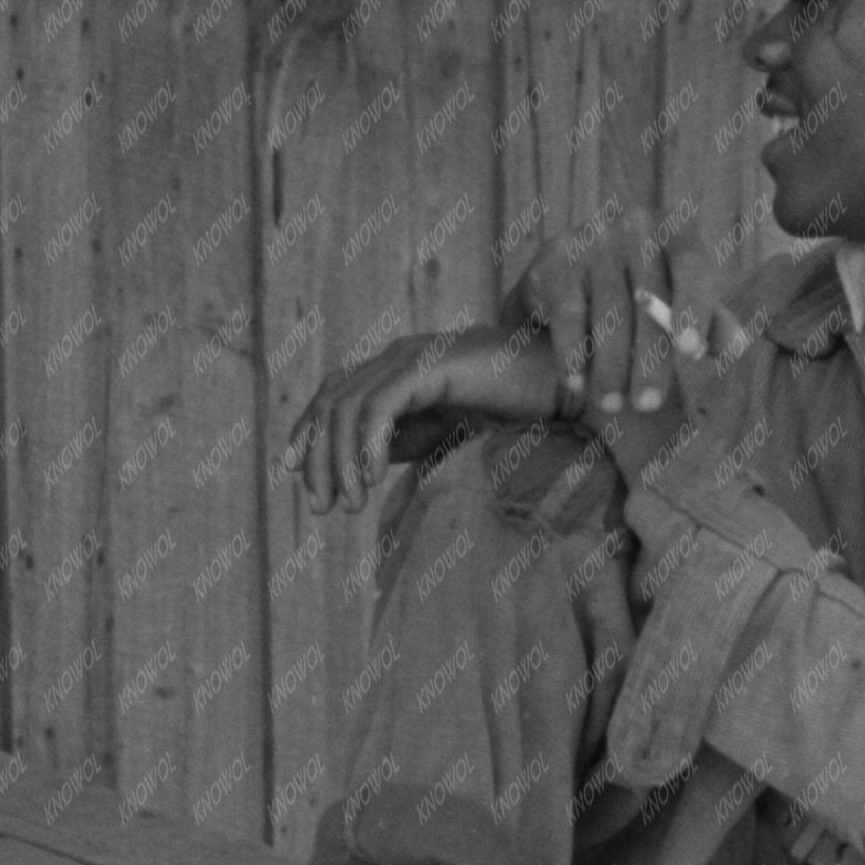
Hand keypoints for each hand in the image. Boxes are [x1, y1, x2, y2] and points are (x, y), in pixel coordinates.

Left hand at [286, 324, 563, 515]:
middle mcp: (398, 356)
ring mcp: (412, 357)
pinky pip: (379, 407)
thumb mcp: (451, 431)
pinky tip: (369, 481)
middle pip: (331, 402)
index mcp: (399, 369)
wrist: (567, 386)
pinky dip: (366, 445)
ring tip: (349, 505)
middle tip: (322, 507)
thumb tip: (367, 465)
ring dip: (339, 460)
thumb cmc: (522, 409)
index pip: (335, 395)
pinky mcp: (431, 365)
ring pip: (347, 406)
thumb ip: (409, 438)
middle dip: (316, 457)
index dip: (308, 433)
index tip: (297, 477)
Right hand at [507, 217, 750, 425]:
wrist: (572, 274)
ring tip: (612, 405)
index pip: (691, 265)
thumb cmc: (641, 290)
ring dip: (610, 365)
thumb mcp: (680, 300)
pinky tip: (577, 382)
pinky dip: (572, 351)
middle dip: (649, 358)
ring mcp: (594, 241)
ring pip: (608, 312)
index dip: (694, 307)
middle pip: (648, 298)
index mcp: (675, 232)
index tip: (692, 353)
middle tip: (648, 405)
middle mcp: (636, 227)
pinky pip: (568, 314)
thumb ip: (710, 322)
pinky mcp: (558, 260)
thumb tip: (739, 347)